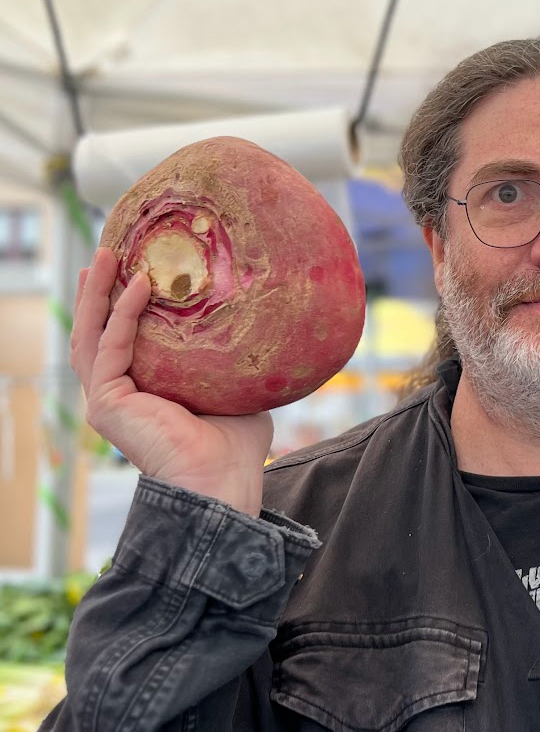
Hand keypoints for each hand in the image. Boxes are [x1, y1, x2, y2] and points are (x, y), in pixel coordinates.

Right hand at [72, 247, 273, 516]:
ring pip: (90, 335)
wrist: (224, 482)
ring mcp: (107, 401)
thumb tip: (257, 331)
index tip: (127, 270)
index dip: (117, 308)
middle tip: (107, 250)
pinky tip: (140, 282)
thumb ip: (229, 364)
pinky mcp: (108, 403)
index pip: (118, 345)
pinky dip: (124, 312)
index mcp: (141, 397)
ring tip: (108, 253)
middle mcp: (116, 398)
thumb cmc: (236, 447)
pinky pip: (113, 345)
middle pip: (94, 334)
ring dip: (97, 293)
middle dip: (97, 291)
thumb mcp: (234, 391)